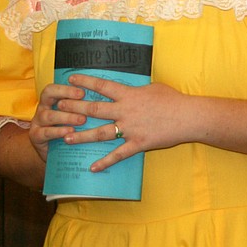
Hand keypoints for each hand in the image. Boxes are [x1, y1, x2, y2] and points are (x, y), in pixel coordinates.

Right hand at [28, 81, 87, 162]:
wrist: (56, 153)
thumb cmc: (71, 129)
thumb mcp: (77, 115)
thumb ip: (86, 106)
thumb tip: (107, 97)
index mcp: (52, 99)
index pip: (56, 86)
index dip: (68, 87)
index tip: (83, 91)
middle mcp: (43, 107)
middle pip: (48, 94)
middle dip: (65, 94)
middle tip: (82, 98)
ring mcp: (37, 122)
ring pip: (48, 115)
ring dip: (66, 116)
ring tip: (82, 119)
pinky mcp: (36, 137)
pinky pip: (45, 132)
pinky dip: (58, 131)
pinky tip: (70, 132)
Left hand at [55, 74, 189, 171]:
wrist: (188, 116)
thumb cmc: (173, 99)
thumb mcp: (154, 87)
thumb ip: (137, 90)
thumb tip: (128, 89)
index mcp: (129, 95)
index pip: (102, 86)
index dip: (85, 81)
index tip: (71, 79)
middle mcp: (125, 111)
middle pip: (95, 109)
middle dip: (75, 107)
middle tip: (58, 107)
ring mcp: (130, 128)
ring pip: (100, 133)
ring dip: (82, 136)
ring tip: (65, 138)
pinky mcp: (138, 143)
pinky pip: (118, 154)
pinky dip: (105, 162)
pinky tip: (92, 168)